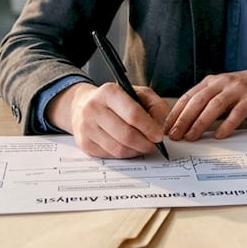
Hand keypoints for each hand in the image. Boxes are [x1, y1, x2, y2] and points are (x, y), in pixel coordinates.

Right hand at [49, 82, 169, 157]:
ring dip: (136, 151)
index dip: (149, 128)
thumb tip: (162, 127)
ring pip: (119, 149)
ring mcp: (86, 127)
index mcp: (108, 92)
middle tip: (154, 145)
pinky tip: (129, 147)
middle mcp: (93, 108)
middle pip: (126, 135)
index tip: (159, 135)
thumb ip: (156, 106)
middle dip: (145, 143)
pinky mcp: (85, 143)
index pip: (133, 114)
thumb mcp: (139, 94)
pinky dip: (125, 154)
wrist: (84, 105)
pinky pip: (111, 155)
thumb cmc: (116, 100)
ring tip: (143, 146)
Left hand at [165, 65, 246, 141]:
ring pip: (214, 106)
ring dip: (200, 123)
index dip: (176, 112)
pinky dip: (226, 124)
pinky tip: (218, 135)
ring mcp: (237, 90)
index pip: (188, 97)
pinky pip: (236, 113)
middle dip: (184, 119)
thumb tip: (188, 123)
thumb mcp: (223, 90)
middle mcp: (222, 83)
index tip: (166, 127)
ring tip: (191, 137)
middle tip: (175, 135)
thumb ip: (208, 102)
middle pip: (198, 101)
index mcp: (212, 81)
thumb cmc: (246, 88)